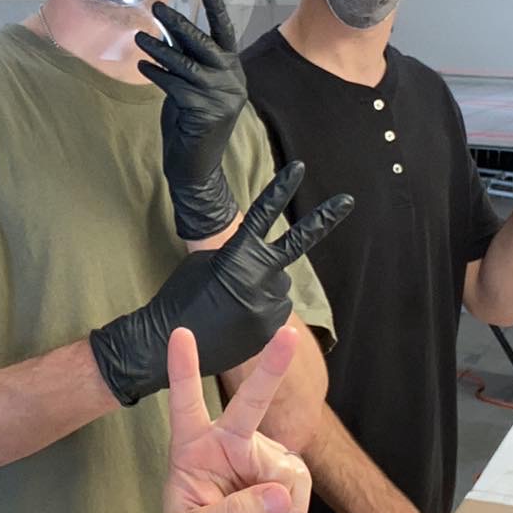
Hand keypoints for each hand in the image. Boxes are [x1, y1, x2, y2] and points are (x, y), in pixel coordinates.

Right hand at [89, 162, 353, 404]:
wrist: (165, 344)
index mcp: (238, 255)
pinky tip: (236, 320)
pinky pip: (274, 311)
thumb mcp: (202, 263)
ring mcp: (269, 305)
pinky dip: (260, 312)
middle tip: (347, 200)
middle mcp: (260, 278)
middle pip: (297, 244)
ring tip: (232, 303)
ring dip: (263, 288)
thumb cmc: (179, 297)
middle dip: (323, 221)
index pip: (263, 215)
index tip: (298, 168)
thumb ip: (233, 253)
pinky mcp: (270, 330)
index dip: (280, 189)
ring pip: (278, 286)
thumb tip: (253, 254)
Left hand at [137, 0, 246, 239]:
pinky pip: (174, 85)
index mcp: (232, 70)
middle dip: (180, 22)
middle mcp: (232, 80)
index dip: (216, 7)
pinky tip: (143, 67)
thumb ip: (187, 59)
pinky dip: (157, 74)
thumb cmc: (191, 124)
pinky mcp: (203, 112)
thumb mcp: (193, 86)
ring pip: (185, 64)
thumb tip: (169, 26)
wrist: (196, 168)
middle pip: (205, 43)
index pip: (225, 32)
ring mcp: (220, 97)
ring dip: (159, 49)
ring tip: (139, 37)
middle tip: (157, 7)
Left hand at [163, 326, 312, 512]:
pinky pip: (300, 486)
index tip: (180, 333)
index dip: (183, 370)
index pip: (185, 404)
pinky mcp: (283, 473)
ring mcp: (257, 455)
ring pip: (287, 469)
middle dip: (272, 368)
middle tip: (288, 335)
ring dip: (284, 507)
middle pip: (251, 402)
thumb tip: (278, 494)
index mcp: (191, 448)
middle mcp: (227, 442)